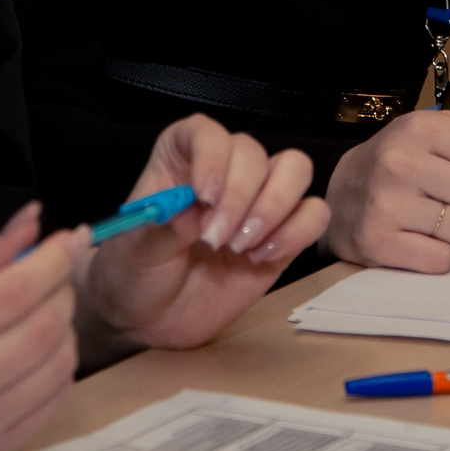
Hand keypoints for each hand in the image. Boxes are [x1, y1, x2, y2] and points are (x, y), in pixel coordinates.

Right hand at [0, 203, 83, 450]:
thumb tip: (29, 224)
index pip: (13, 292)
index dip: (52, 260)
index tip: (65, 239)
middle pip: (43, 329)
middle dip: (62, 289)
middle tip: (53, 271)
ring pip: (56, 368)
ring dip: (64, 328)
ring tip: (42, 309)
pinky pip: (48, 406)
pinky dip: (55, 369)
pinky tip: (35, 351)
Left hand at [77, 115, 328, 361]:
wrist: (151, 318)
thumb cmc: (135, 271)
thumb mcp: (135, 251)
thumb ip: (164, 228)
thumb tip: (194, 211)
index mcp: (180, 158)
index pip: (206, 132)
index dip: (211, 156)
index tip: (203, 195)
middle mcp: (225, 170)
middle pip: (253, 152)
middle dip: (240, 196)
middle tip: (215, 239)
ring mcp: (258, 201)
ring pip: (296, 169)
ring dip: (274, 206)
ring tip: (241, 246)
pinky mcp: (283, 235)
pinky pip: (314, 214)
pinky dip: (296, 232)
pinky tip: (260, 258)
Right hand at [323, 111, 449, 272]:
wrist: (339, 191)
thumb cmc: (401, 159)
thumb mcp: (442, 130)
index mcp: (422, 127)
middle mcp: (402, 162)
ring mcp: (387, 204)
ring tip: (437, 217)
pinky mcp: (378, 244)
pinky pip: (444, 262)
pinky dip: (441, 256)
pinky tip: (420, 238)